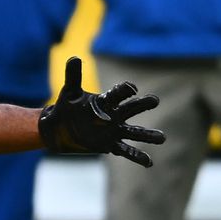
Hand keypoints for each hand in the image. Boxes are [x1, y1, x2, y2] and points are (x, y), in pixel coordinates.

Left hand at [39, 57, 164, 166]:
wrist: (58, 129)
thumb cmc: (66, 108)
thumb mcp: (69, 92)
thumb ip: (73, 76)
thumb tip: (74, 57)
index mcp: (105, 101)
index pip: (119, 94)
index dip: (125, 90)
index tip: (131, 89)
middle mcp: (114, 115)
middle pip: (132, 109)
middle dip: (142, 105)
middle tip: (155, 101)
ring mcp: (113, 130)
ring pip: (135, 132)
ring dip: (148, 135)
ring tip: (162, 138)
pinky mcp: (109, 145)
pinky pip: (126, 151)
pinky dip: (137, 156)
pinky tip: (149, 162)